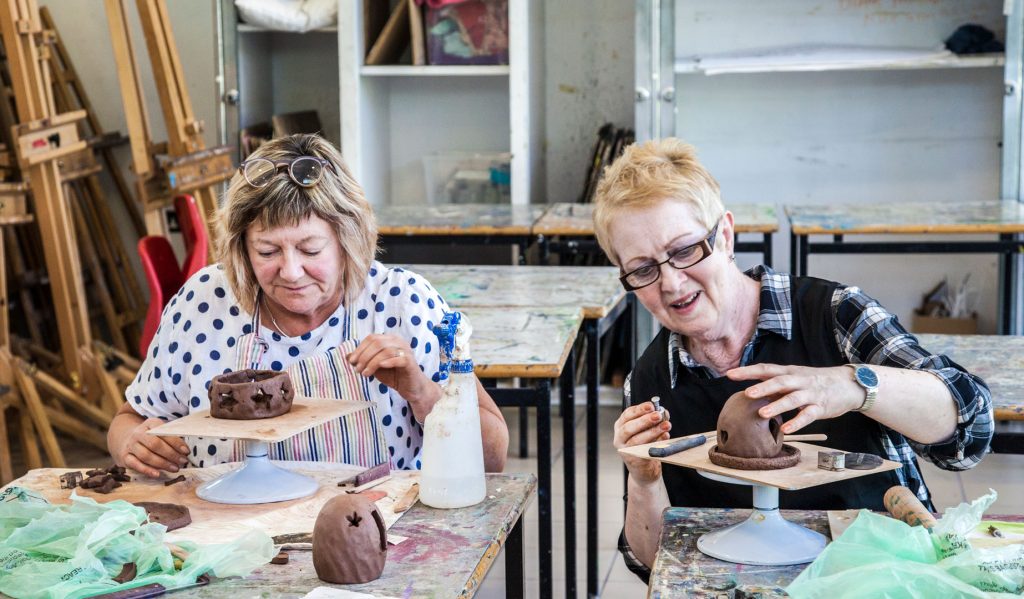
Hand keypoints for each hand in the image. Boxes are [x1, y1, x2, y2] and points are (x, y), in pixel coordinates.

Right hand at [114, 418, 188, 478]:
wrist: (126, 439)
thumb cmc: (151, 437)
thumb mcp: (160, 431)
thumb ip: (172, 437)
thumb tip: (185, 450)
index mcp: (150, 424)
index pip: (163, 432)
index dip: (176, 442)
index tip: (186, 451)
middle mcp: (138, 433)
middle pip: (155, 444)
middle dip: (171, 454)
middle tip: (182, 462)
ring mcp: (130, 445)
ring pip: (146, 455)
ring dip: (162, 463)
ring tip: (175, 468)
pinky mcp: (125, 457)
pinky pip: (136, 464)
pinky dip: (147, 470)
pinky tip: (158, 474)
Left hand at [348, 333, 435, 403]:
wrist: (411, 388)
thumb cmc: (393, 375)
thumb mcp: (374, 368)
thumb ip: (363, 361)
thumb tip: (347, 356)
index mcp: (390, 340)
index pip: (372, 338)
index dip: (360, 349)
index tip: (352, 361)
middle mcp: (399, 342)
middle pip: (377, 342)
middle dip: (364, 356)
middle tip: (357, 369)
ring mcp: (406, 351)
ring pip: (386, 351)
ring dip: (372, 362)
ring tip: (365, 374)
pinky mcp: (410, 362)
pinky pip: (399, 359)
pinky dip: (388, 362)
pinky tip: (380, 368)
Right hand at [613, 401, 670, 484]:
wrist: (643, 470)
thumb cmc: (645, 445)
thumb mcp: (646, 429)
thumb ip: (654, 420)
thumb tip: (664, 412)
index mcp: (621, 426)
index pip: (627, 414)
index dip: (640, 409)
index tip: (651, 405)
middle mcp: (620, 438)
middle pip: (629, 428)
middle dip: (645, 420)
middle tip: (658, 415)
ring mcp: (625, 450)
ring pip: (637, 440)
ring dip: (653, 431)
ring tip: (666, 425)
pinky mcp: (634, 461)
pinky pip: (645, 451)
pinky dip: (657, 443)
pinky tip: (665, 436)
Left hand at [726, 363, 863, 433]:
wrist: (849, 384)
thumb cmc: (816, 382)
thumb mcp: (795, 379)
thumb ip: (775, 385)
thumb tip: (751, 391)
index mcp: (789, 372)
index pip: (766, 369)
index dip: (748, 371)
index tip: (730, 374)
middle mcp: (799, 381)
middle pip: (780, 382)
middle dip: (763, 387)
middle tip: (747, 393)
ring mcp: (811, 394)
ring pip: (793, 398)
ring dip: (777, 406)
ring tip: (762, 413)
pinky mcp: (821, 407)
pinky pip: (808, 415)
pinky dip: (797, 422)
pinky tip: (786, 429)